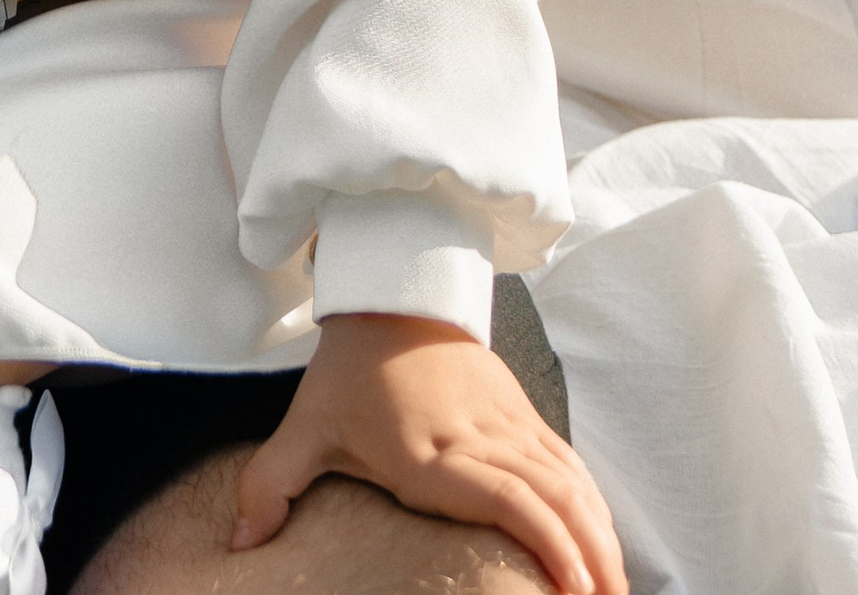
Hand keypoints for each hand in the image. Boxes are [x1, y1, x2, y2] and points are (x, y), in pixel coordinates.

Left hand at [230, 313, 624, 594]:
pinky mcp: (520, 411)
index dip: (547, 542)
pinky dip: (593, 503)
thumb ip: (270, 486)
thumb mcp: (304, 426)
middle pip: (554, 498)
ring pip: (571, 480)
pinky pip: (568, 460)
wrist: (391, 291)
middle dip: (590, 560)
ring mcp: (506, 421)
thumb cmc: (347, 369)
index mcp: (433, 451)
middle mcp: (480, 436)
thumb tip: (240, 544)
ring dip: (601, 535)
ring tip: (616, 589)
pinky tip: (604, 538)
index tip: (571, 590)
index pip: (507, 496)